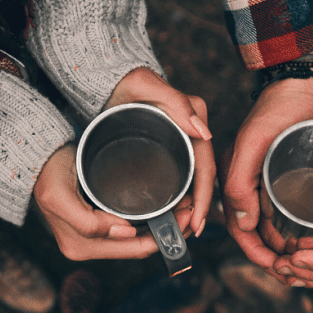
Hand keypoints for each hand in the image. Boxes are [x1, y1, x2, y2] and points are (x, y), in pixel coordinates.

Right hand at [33, 144, 194, 260]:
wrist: (31, 159)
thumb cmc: (45, 173)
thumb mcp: (59, 197)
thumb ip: (88, 222)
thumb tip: (124, 232)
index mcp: (81, 246)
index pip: (134, 249)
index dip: (164, 237)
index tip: (186, 216)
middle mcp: (87, 248)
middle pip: (139, 247)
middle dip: (169, 233)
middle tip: (192, 211)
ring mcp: (91, 240)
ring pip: (136, 240)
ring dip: (162, 227)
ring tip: (184, 208)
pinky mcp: (95, 227)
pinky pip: (129, 231)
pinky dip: (149, 222)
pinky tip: (165, 209)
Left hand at [104, 67, 214, 237]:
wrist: (106, 79)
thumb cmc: (124, 80)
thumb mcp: (147, 86)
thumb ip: (177, 104)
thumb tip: (205, 134)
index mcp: (193, 120)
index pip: (205, 166)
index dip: (203, 198)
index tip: (195, 222)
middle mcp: (191, 132)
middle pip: (201, 178)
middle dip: (197, 208)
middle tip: (187, 233)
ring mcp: (179, 141)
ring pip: (190, 181)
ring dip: (188, 208)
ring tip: (179, 230)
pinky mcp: (167, 148)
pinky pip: (179, 177)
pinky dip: (177, 198)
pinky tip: (170, 215)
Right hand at [220, 45, 312, 275]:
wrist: (310, 79)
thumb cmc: (281, 106)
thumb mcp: (256, 141)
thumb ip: (240, 181)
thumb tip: (241, 225)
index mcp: (234, 180)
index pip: (239, 230)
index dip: (256, 255)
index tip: (280, 269)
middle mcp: (249, 185)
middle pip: (256, 234)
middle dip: (273, 259)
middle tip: (299, 272)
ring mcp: (268, 182)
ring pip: (272, 228)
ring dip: (285, 250)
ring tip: (309, 263)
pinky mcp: (288, 177)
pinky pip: (287, 213)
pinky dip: (297, 232)